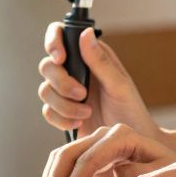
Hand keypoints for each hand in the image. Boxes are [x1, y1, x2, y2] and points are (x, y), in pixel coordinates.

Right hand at [37, 23, 157, 138]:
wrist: (126, 144)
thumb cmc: (130, 110)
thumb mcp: (119, 84)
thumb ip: (100, 60)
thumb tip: (85, 33)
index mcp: (89, 55)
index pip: (61, 35)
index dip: (53, 42)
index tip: (60, 58)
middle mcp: (74, 70)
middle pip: (47, 66)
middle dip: (61, 82)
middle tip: (83, 95)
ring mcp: (66, 92)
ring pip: (45, 90)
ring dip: (64, 105)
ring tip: (86, 113)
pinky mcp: (61, 112)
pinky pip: (48, 112)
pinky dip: (61, 119)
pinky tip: (79, 123)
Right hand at [40, 123, 175, 176]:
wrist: (170, 169)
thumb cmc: (169, 173)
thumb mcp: (162, 175)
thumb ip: (140, 173)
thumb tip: (117, 172)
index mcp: (124, 136)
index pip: (91, 157)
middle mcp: (107, 134)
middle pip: (72, 152)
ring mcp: (97, 141)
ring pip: (64, 155)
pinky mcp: (91, 153)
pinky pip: (67, 161)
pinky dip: (55, 176)